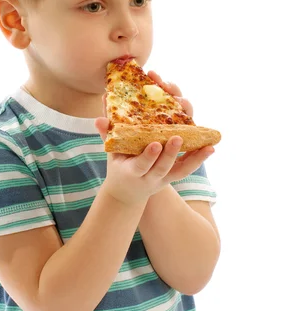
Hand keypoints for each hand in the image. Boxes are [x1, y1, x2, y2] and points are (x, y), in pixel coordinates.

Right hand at [95, 84, 214, 206]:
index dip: (148, 156)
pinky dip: (199, 158)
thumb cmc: (119, 166)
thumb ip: (106, 134)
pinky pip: (188, 168)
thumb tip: (99, 118)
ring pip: (180, 170)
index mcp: (131, 172)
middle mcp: (150, 177)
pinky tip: (211, 147)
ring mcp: (164, 178)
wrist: (128, 192)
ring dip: (193, 158)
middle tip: (178, 138)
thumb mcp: (111, 153)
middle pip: (163, 168)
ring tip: (206, 144)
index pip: (141, 165)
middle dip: (170, 154)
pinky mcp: (173, 176)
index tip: (155, 144)